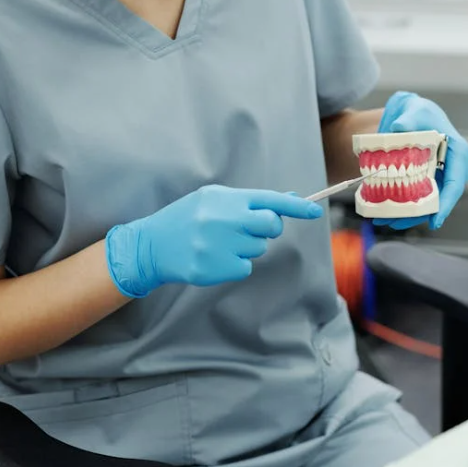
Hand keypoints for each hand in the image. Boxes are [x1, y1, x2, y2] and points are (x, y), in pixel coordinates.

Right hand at [105, 185, 323, 297]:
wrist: (151, 244)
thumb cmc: (187, 219)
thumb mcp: (213, 200)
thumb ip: (249, 201)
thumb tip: (289, 200)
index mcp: (224, 198)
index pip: (269, 200)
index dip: (296, 207)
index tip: (316, 211)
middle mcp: (223, 219)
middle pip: (270, 226)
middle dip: (267, 229)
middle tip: (248, 229)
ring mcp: (219, 245)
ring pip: (257, 249)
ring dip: (245, 247)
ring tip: (219, 242)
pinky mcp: (214, 268)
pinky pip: (244, 268)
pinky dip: (234, 265)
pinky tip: (213, 257)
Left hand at [373, 91, 467, 230]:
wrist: (409, 114)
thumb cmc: (418, 112)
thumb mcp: (415, 110)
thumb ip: (409, 119)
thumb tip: (398, 128)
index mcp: (457, 154)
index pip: (455, 183)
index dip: (446, 204)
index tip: (435, 221)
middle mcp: (450, 169)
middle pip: (438, 199)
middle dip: (418, 214)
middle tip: (395, 223)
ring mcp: (436, 176)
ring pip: (424, 202)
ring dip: (405, 214)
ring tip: (382, 220)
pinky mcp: (421, 180)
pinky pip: (413, 197)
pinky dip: (399, 205)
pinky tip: (382, 210)